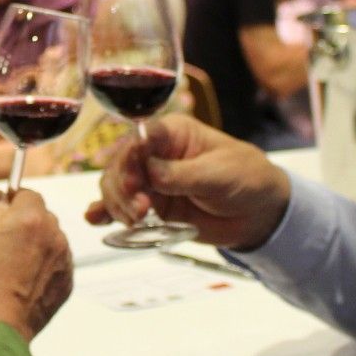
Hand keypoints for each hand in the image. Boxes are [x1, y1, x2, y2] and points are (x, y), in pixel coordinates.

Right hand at [0, 188, 72, 341]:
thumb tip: (1, 197)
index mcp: (31, 218)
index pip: (28, 194)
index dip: (14, 201)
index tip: (3, 210)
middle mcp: (54, 235)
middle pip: (42, 216)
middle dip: (25, 224)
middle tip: (2, 242)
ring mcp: (64, 260)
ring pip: (51, 240)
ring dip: (36, 246)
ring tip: (11, 267)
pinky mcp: (67, 282)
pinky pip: (56, 264)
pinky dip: (43, 267)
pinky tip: (22, 281)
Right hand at [83, 115, 290, 249]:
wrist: (259, 213)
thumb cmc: (246, 178)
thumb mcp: (218, 174)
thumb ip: (182, 175)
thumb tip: (148, 174)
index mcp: (173, 133)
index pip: (140, 138)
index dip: (129, 158)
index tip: (132, 183)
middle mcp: (155, 155)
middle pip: (120, 165)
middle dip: (123, 189)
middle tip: (140, 211)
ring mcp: (151, 182)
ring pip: (116, 187)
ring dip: (117, 204)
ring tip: (135, 222)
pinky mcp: (151, 207)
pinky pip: (121, 208)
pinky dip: (105, 213)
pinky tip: (96, 220)